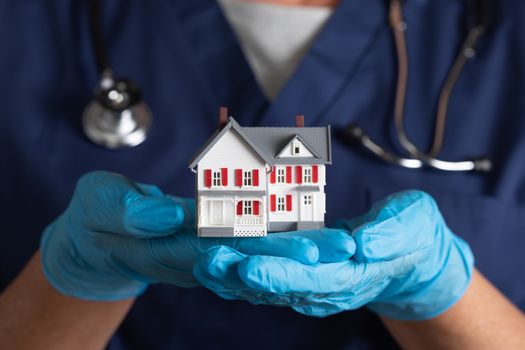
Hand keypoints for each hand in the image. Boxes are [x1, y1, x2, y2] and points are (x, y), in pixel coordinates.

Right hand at [40, 171, 354, 300]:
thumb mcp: (98, 208)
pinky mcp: (206, 245)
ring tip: (338, 244)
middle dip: (298, 253)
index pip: (227, 251)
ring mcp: (203, 254)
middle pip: (252, 256)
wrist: (96, 243)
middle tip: (342, 248)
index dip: (267, 249)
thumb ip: (128, 212)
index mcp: (171, 248)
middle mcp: (196, 256)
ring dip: (296, 249)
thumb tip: (167, 213)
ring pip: (254, 253)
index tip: (308, 248)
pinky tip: (308, 231)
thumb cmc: (93, 221)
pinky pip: (245, 245)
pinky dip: (276, 239)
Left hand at [194, 190, 473, 319]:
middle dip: (242, 276)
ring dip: (233, 276)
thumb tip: (364, 244)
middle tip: (207, 260)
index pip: (313, 280)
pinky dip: (241, 272)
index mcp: (355, 275)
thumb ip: (389, 235)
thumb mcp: (411, 225)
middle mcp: (328, 288)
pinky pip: (268, 278)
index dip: (280, 274)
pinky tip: (216, 263)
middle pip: (280, 286)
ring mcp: (313, 285)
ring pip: (267, 286)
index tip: (248, 266)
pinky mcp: (304, 276)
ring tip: (201, 260)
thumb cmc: (412, 235)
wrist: (409, 257)